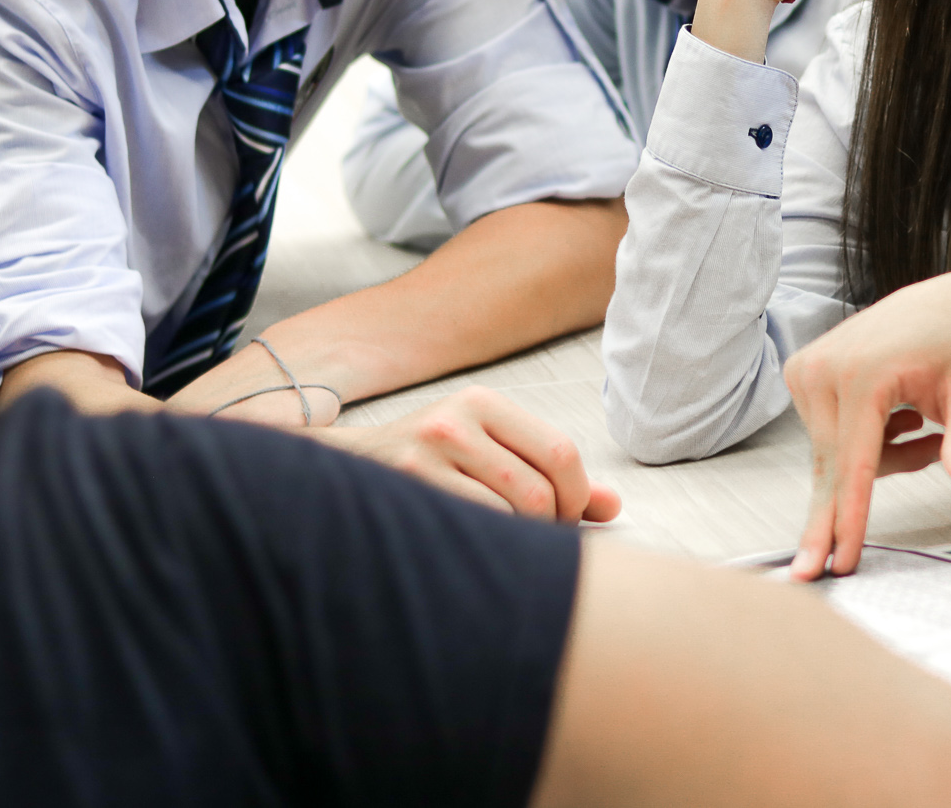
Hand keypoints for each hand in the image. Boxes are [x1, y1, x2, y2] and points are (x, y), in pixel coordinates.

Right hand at [319, 386, 622, 523]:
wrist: (337, 473)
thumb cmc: (428, 468)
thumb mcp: (488, 452)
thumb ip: (550, 475)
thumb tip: (613, 508)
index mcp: (483, 402)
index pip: (561, 453)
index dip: (575, 497)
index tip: (564, 518)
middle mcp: (457, 420)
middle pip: (541, 489)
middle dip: (551, 525)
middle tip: (536, 539)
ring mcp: (428, 454)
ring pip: (512, 514)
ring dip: (520, 541)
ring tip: (503, 542)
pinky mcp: (408, 487)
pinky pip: (477, 529)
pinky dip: (488, 547)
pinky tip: (474, 547)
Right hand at [783, 272, 950, 580]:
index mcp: (863, 373)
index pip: (853, 464)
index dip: (847, 520)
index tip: (835, 564)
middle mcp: (823, 368)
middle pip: (835, 467)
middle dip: (850, 505)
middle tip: (822, 557)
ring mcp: (807, 369)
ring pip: (835, 457)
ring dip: (880, 460)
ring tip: (923, 424)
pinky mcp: (803, 373)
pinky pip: (831, 438)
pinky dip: (866, 442)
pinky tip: (901, 415)